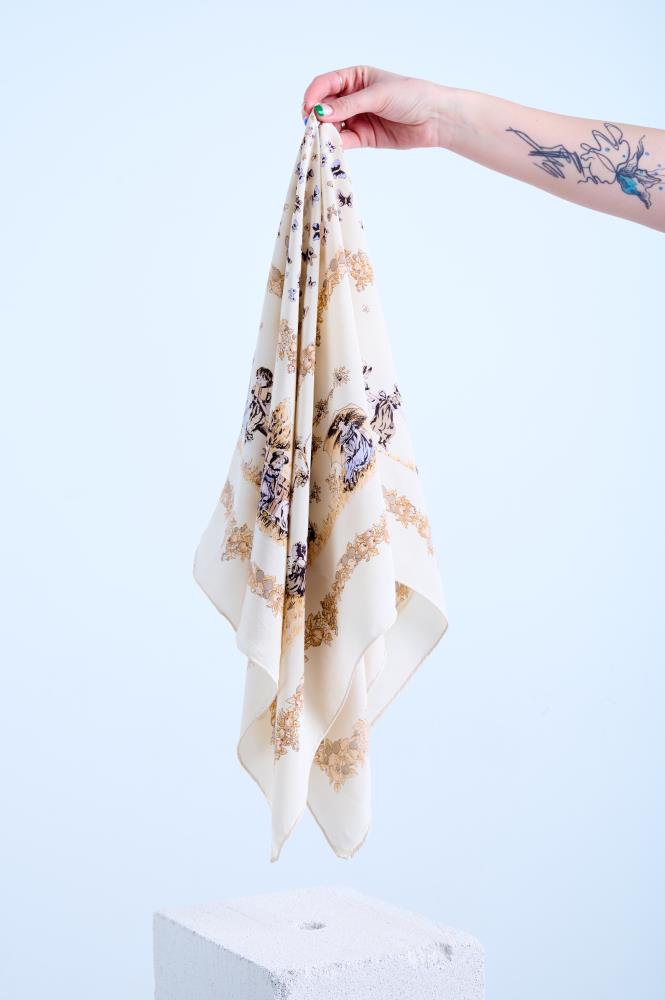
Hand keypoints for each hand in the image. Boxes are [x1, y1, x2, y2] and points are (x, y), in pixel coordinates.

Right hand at [301, 65, 458, 149]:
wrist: (434, 118)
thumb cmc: (411, 96)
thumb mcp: (378, 95)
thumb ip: (349, 104)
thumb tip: (320, 112)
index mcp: (355, 77)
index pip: (326, 83)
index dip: (314, 95)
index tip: (308, 109)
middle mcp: (353, 97)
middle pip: (324, 105)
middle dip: (315, 115)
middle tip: (311, 126)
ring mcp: (357, 117)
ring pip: (331, 125)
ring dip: (323, 132)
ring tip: (321, 138)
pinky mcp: (363, 137)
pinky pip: (344, 140)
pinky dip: (335, 144)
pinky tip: (332, 146)